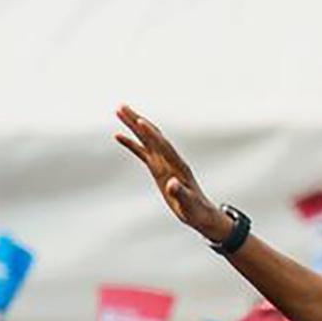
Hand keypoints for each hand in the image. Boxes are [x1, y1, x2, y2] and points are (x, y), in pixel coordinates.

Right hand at [114, 105, 228, 239]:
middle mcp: (170, 160)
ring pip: (146, 140)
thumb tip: (171, 183)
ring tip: (119, 111)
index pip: (162, 146)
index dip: (151, 134)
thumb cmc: (196, 210)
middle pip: (152, 136)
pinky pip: (143, 152)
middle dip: (138, 121)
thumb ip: (180, 193)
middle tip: (122, 107)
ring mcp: (164, 163)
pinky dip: (131, 143)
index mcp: (178, 167)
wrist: (202, 213)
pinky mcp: (158, 169)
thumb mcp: (189, 205)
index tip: (139, 121)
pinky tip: (119, 135)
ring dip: (133, 125)